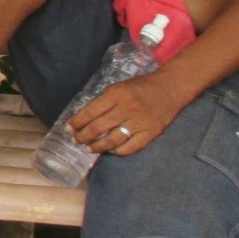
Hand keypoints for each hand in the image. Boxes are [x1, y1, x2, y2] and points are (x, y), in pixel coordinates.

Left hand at [67, 71, 184, 156]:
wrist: (171, 88)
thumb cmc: (141, 86)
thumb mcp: (119, 87)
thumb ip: (104, 101)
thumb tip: (85, 118)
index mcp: (116, 94)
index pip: (90, 111)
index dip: (76, 122)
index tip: (68, 129)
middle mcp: (126, 109)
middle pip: (98, 128)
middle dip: (83, 136)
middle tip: (76, 140)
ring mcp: (139, 122)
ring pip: (112, 140)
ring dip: (97, 146)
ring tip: (89, 148)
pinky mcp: (151, 133)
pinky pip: (130, 147)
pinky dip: (117, 151)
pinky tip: (110, 150)